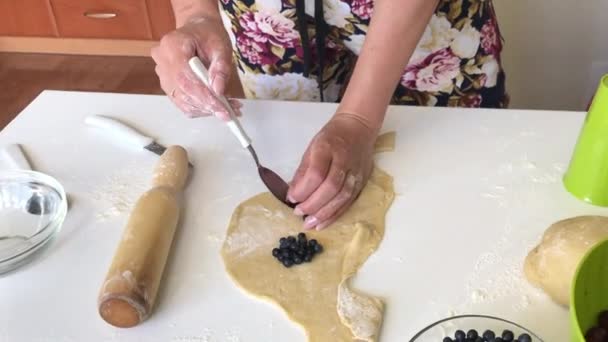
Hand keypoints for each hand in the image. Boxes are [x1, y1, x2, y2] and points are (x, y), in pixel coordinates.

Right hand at [151, 16, 240, 119]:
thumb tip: (218, 90)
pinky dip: (200, 107)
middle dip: (208, 105)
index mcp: (172, 46)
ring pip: (183, 101)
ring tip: (228, 108)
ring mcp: (162, 75)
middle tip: (229, 112)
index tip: (222, 108)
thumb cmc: (208, 35)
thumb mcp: (220, 46)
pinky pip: (182, 102)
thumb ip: (221, 67)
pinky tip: (216, 106)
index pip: (185, 79)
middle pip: (183, 92)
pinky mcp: (168, 85)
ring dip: (206, 109)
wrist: (197, 32)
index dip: (204, 96)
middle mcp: (162, 61)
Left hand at [287, 113, 377, 229]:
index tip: (292, 199)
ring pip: (342, 197)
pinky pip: (349, 201)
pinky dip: (335, 214)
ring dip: (324, 213)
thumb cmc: (331, 137)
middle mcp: (344, 160)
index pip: (317, 173)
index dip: (304, 189)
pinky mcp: (362, 181)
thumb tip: (292, 195)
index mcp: (328, 147)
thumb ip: (303, 172)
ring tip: (309, 224)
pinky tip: (323, 223)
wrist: (359, 127)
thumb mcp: (311, 147)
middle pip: (331, 187)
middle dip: (313, 204)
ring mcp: (356, 172)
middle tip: (299, 213)